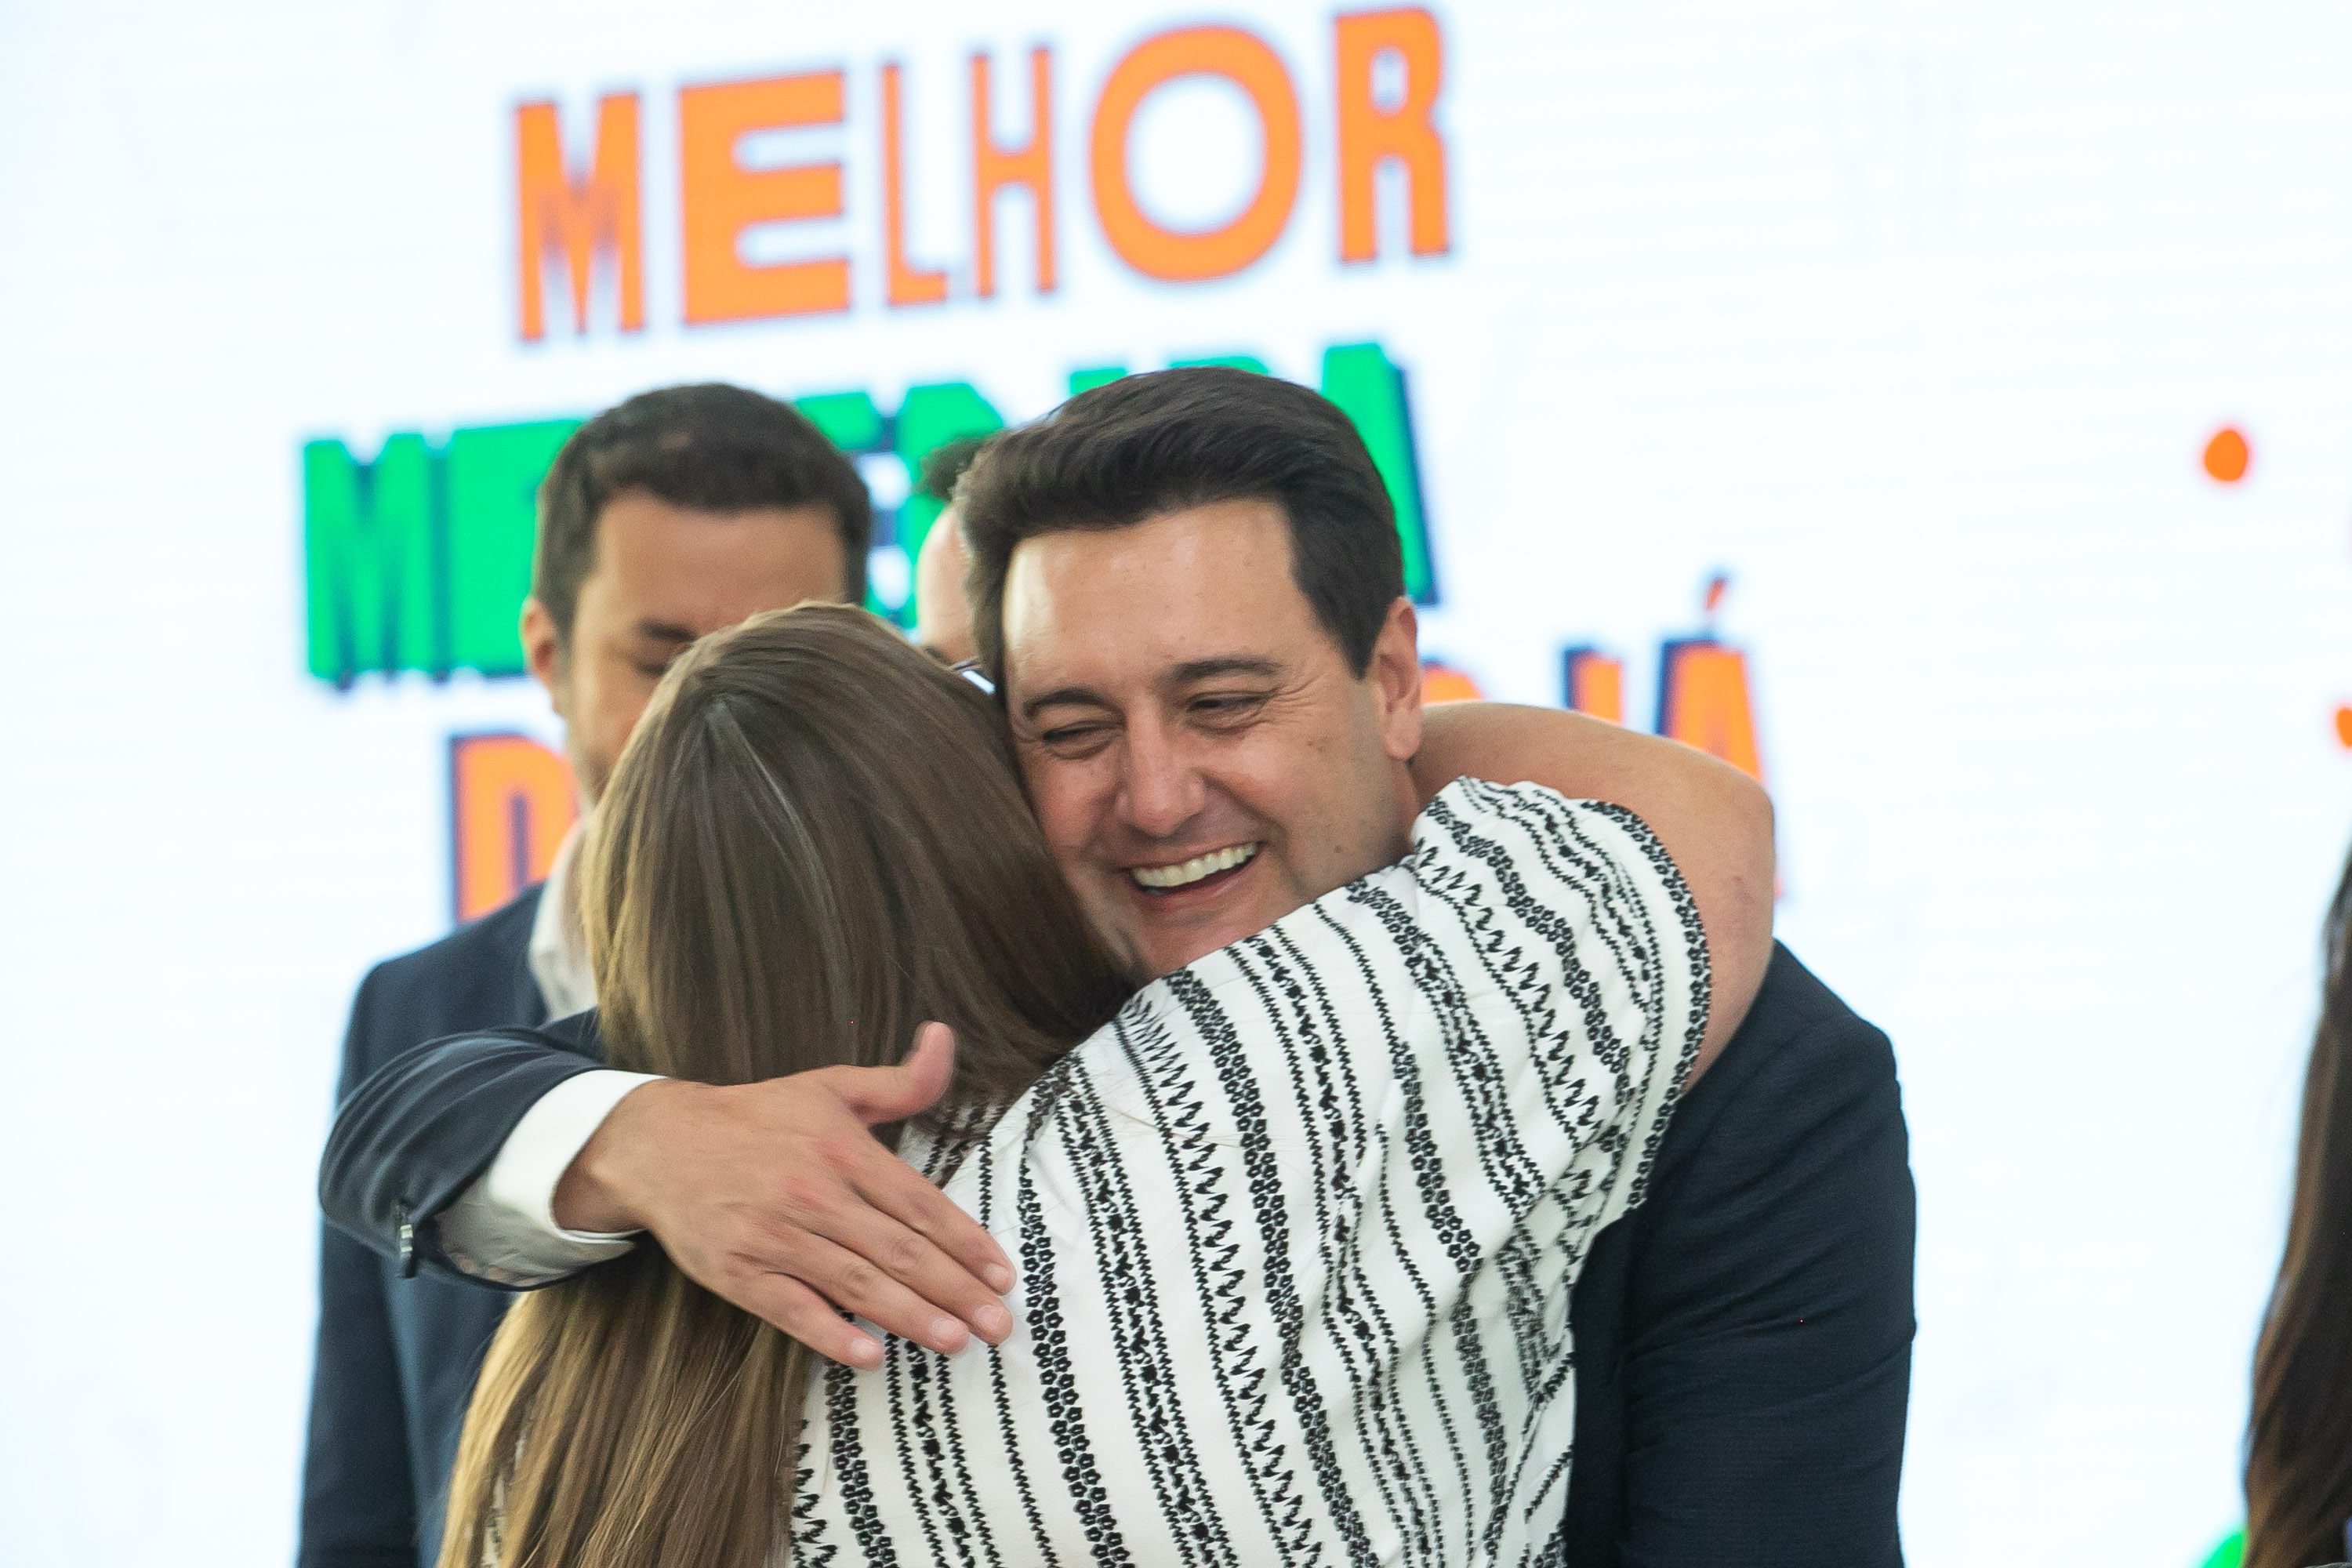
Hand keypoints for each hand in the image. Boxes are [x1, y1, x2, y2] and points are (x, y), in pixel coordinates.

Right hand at [553, 1023, 1014, 1367]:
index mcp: (840, 1148)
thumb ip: (899, 1080)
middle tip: (997, 1325)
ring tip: (955, 1341)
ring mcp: (773, 1236)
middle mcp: (812, 1193)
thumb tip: (945, 1037)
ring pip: (854, 1284)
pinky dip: (830, 1334)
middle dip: (954, 1291)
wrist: (661, 1144)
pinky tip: (869, 1355)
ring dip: (909, 1316)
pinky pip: (791, 1310)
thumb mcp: (830, 1086)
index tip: (1001, 1274)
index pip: (918, 1203)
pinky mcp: (737, 1272)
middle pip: (897, 1250)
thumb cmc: (759, 1117)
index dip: (964, 1242)